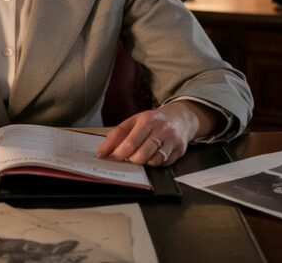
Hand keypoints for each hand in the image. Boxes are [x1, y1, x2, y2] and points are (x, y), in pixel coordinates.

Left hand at [95, 100, 216, 166]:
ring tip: (140, 155)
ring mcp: (173, 140)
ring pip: (153, 161)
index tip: (112, 157)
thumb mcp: (133, 121)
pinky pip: (163, 164)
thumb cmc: (152, 121)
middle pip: (142, 154)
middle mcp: (162, 129)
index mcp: (147, 120)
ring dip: (143, 162)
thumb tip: (101, 152)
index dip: (119, 153)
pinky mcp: (180, 150)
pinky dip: (155, 163)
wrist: (180, 118)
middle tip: (127, 157)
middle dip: (131, 160)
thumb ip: (117, 135)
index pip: (130, 142)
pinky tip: (152, 156)